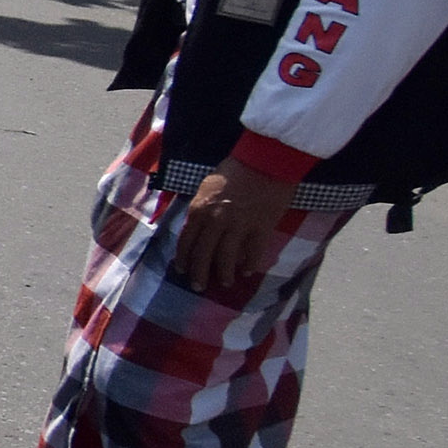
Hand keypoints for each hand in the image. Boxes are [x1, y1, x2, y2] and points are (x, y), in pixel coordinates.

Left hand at [171, 155, 295, 297]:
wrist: (265, 160)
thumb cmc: (234, 170)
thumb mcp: (207, 187)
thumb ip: (201, 209)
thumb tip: (196, 229)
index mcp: (199, 210)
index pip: (186, 241)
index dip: (184, 258)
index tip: (182, 270)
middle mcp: (215, 221)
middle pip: (203, 255)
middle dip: (199, 274)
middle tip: (199, 286)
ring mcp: (238, 226)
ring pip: (227, 258)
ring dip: (224, 273)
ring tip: (225, 283)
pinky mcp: (260, 227)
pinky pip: (253, 252)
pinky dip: (250, 264)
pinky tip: (248, 272)